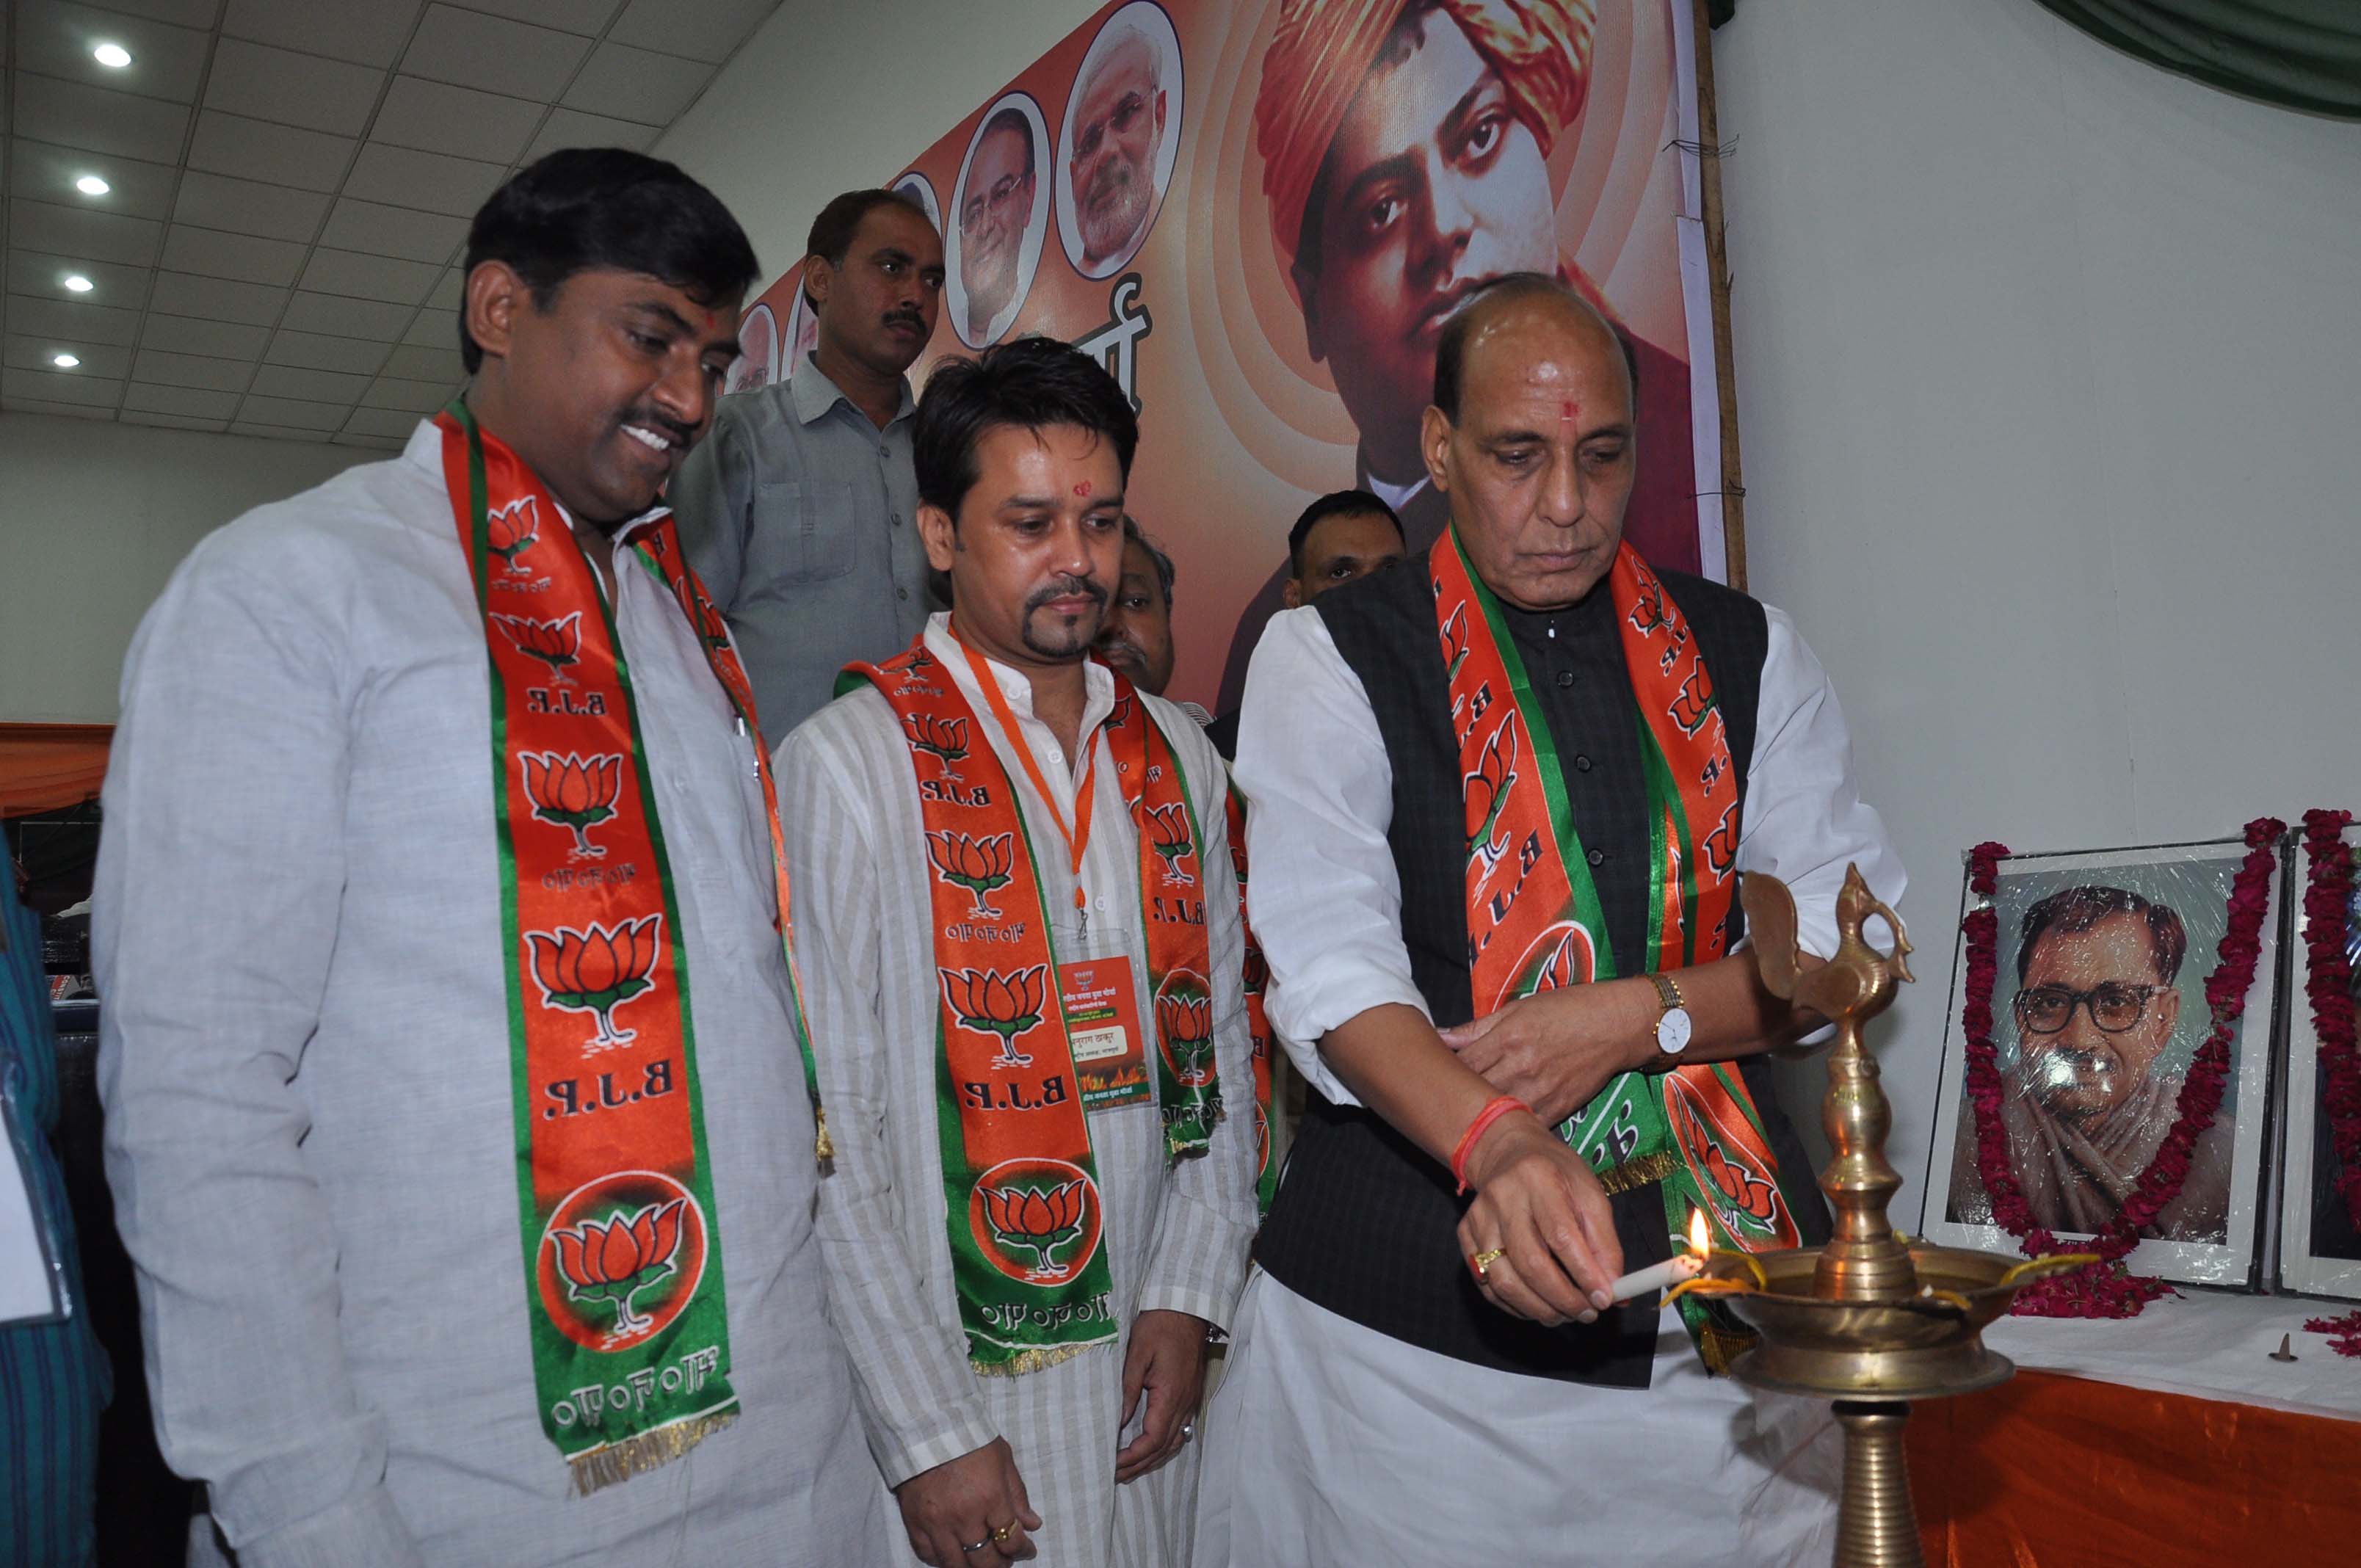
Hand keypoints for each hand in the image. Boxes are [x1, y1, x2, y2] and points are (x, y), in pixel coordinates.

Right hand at [894, 1437, 1040, 1566]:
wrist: (927, 1424)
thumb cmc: (970, 1437)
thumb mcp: (1003, 1459)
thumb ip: (1017, 1495)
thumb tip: (1032, 1524)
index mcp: (991, 1498)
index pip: (1012, 1540)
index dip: (1023, 1551)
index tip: (1027, 1550)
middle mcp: (964, 1516)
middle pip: (985, 1561)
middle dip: (1000, 1564)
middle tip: (1005, 1560)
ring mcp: (937, 1522)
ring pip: (956, 1565)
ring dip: (972, 1567)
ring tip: (980, 1561)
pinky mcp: (915, 1522)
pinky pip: (928, 1555)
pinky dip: (941, 1560)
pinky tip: (952, 1554)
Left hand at [1113, 1308, 1210, 1483]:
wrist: (1187, 1308)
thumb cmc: (1159, 1325)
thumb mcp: (1137, 1354)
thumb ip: (1128, 1389)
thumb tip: (1119, 1422)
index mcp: (1170, 1395)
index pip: (1153, 1438)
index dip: (1133, 1456)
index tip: (1112, 1464)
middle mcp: (1184, 1403)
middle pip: (1163, 1447)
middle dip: (1139, 1464)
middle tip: (1114, 1475)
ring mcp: (1190, 1401)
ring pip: (1173, 1442)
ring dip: (1151, 1459)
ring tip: (1128, 1469)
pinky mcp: (1190, 1396)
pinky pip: (1178, 1430)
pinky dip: (1162, 1446)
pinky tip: (1150, 1449)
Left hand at [1440, 983, 1648, 1125]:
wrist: (1617, 1025)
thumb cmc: (1568, 1010)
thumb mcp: (1520, 1008)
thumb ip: (1478, 1027)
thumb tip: (1439, 1035)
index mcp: (1507, 1039)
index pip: (1461, 1064)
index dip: (1442, 1072)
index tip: (1431, 1076)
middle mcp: (1521, 1067)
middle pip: (1474, 1091)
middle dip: (1455, 1097)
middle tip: (1438, 1101)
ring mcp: (1541, 1091)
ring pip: (1496, 1113)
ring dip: (1478, 1116)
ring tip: (1462, 1117)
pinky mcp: (1559, 1109)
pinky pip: (1525, 1125)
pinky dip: (1509, 1126)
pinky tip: (1495, 1127)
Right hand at [1456, 1113, 1624, 1326]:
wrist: (1507, 1151)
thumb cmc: (1556, 1174)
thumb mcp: (1590, 1194)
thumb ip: (1605, 1242)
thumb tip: (1614, 1290)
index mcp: (1538, 1178)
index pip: (1561, 1235)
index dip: (1584, 1274)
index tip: (1604, 1300)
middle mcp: (1502, 1197)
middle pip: (1530, 1263)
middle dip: (1563, 1299)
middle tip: (1587, 1314)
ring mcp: (1478, 1217)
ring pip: (1503, 1281)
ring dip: (1539, 1309)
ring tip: (1564, 1315)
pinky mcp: (1465, 1234)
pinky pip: (1486, 1284)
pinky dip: (1515, 1305)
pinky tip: (1537, 1306)